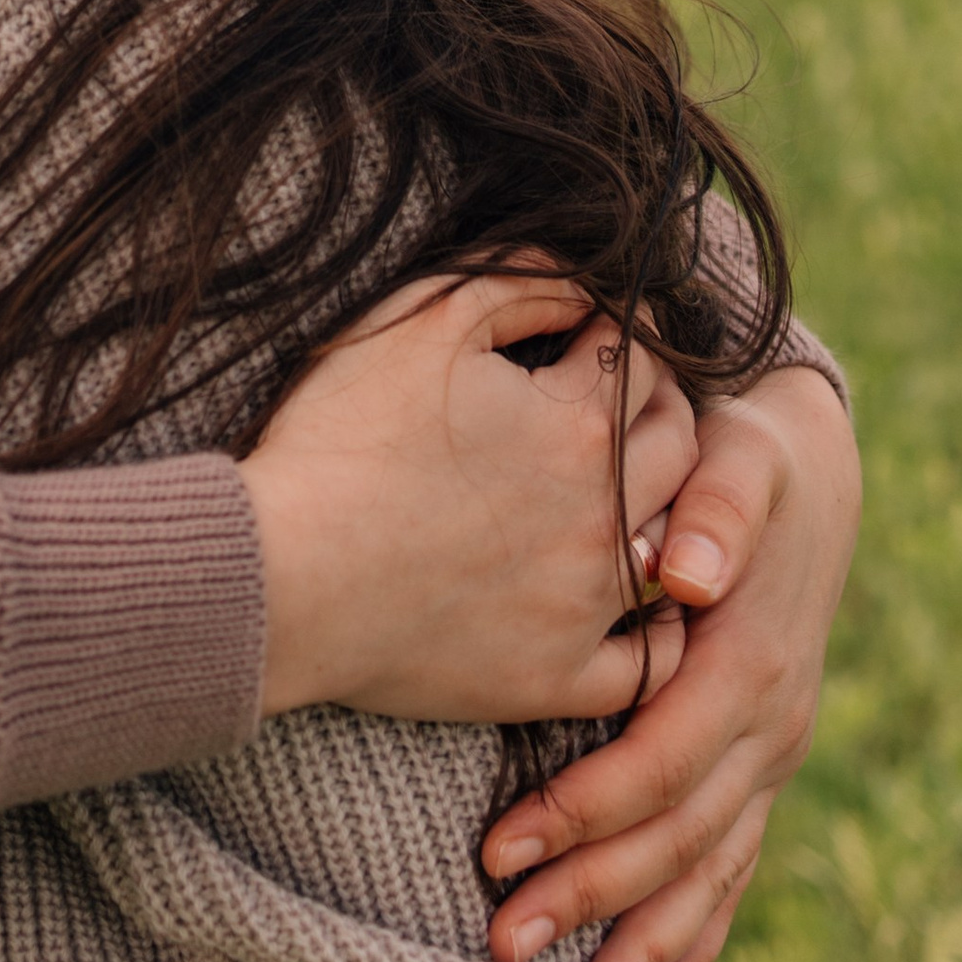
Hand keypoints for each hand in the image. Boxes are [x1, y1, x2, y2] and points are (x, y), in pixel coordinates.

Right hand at [244, 267, 697, 726]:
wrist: (284, 574)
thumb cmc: (342, 438)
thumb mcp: (422, 323)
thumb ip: (516, 284)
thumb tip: (583, 283)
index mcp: (578, 424)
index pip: (637, 352)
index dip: (617, 324)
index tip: (590, 324)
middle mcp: (604, 515)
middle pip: (678, 443)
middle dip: (661, 403)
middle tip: (627, 394)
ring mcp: (585, 606)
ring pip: (675, 547)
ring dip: (671, 507)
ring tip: (637, 486)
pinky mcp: (553, 678)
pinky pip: (648, 668)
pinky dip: (660, 638)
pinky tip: (645, 612)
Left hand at [482, 362, 858, 961]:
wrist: (804, 466)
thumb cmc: (742, 455)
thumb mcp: (736, 458)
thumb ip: (711, 506)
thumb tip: (682, 569)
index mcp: (749, 662)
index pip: (659, 760)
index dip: (582, 810)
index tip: (496, 848)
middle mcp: (770, 726)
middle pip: (677, 837)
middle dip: (591, 896)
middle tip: (500, 941)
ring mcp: (771, 759)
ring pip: (708, 873)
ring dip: (641, 943)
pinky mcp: (759, 771)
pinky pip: (732, 873)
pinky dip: (696, 942)